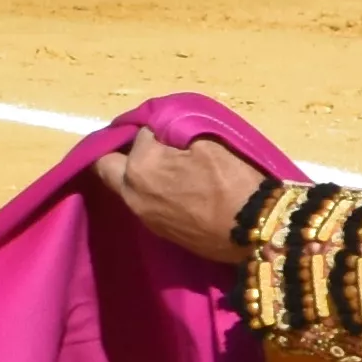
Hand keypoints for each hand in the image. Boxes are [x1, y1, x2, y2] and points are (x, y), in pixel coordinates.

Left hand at [94, 134, 261, 259]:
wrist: (256, 231)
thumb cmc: (233, 182)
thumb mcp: (209, 143)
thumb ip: (177, 131)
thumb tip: (163, 130)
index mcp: (141, 165)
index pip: (138, 134)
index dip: (154, 129)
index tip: (169, 129)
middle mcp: (131, 192)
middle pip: (105, 166)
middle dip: (120, 152)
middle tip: (147, 147)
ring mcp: (143, 216)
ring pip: (124, 187)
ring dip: (136, 175)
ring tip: (165, 170)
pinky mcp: (159, 233)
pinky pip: (142, 205)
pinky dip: (151, 194)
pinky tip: (176, 193)